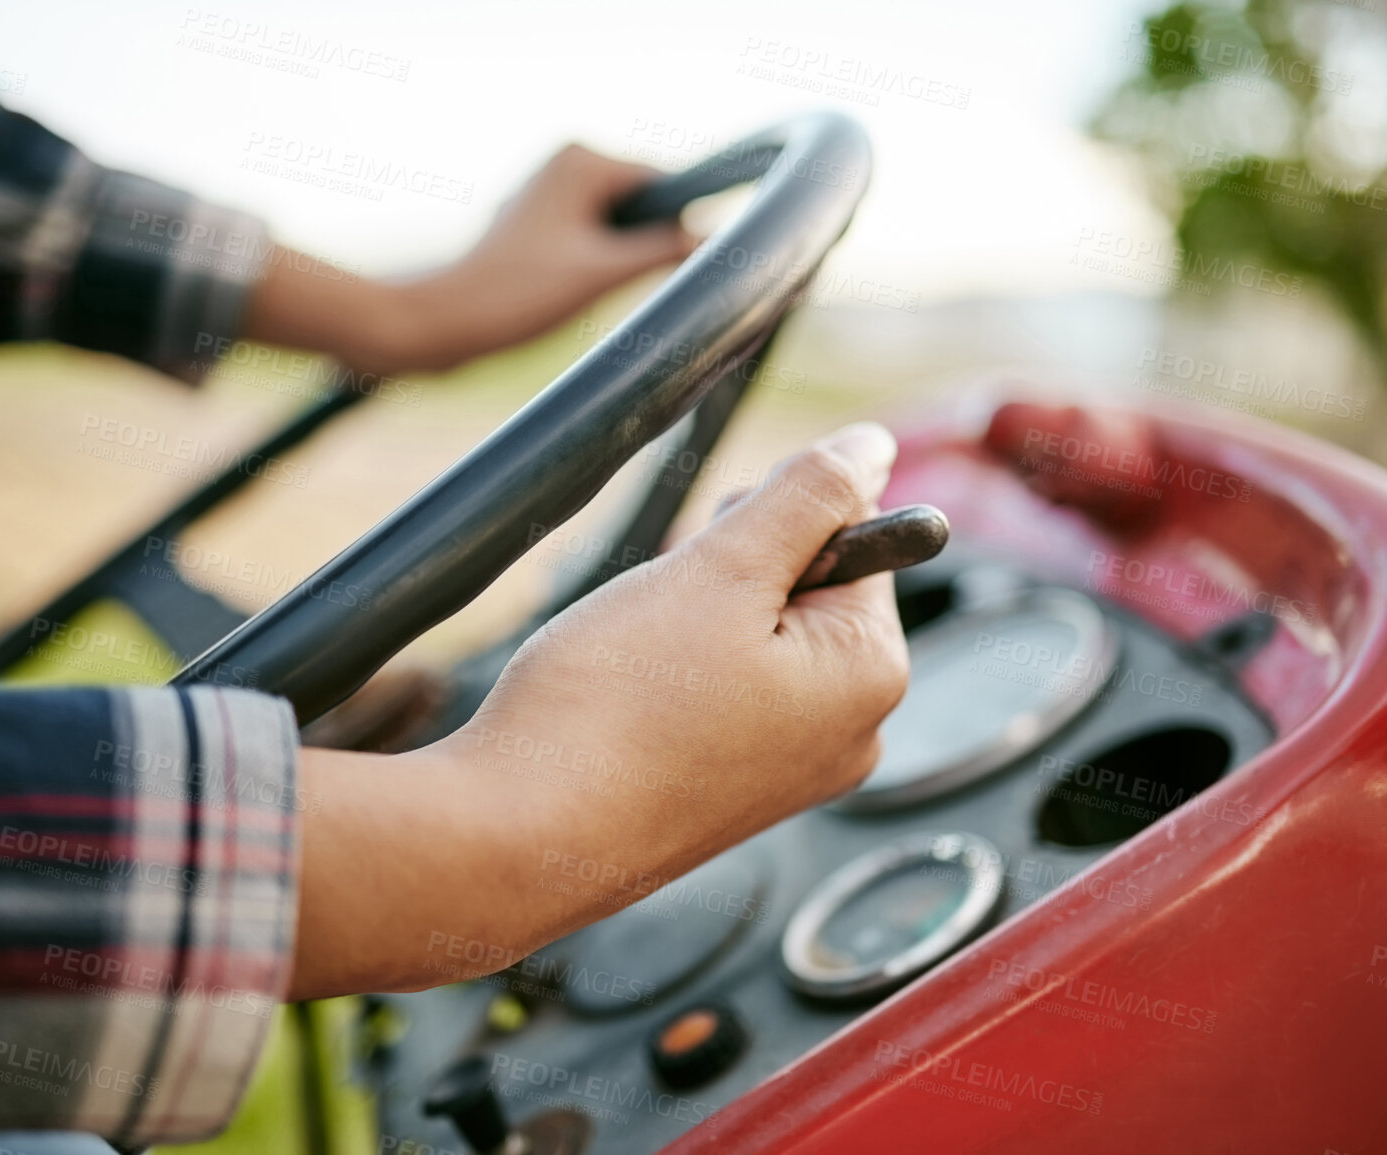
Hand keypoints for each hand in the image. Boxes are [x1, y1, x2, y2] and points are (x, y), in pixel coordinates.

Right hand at [288, 423, 909, 997]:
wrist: (515, 836)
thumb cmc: (615, 706)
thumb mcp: (720, 570)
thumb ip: (806, 497)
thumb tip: (872, 446)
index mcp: (870, 675)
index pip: (857, 542)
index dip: (773, 524)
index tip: (709, 562)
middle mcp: (849, 732)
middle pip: (806, 587)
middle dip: (729, 573)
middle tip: (662, 613)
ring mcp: (789, 770)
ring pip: (753, 633)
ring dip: (693, 616)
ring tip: (636, 660)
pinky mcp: (730, 791)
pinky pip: (719, 690)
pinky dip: (673, 671)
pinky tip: (628, 696)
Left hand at [418, 144, 698, 360]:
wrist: (447, 319)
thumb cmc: (517, 293)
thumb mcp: (602, 273)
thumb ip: (662, 251)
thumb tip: (713, 239)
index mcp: (581, 160)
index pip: (661, 181)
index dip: (679, 224)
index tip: (684, 266)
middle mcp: (565, 162)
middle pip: (640, 202)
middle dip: (644, 243)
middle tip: (619, 283)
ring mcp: (549, 189)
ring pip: (618, 222)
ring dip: (620, 256)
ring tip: (591, 287)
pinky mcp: (539, 218)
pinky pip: (592, 233)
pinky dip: (598, 260)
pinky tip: (574, 289)